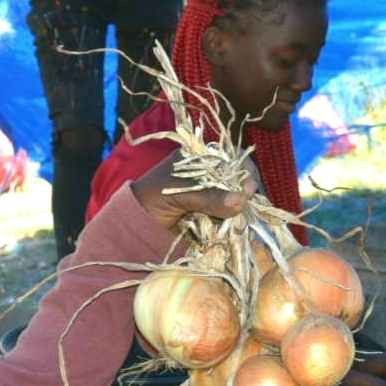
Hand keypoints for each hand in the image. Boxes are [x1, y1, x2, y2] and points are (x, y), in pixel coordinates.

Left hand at [131, 150, 255, 233]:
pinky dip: (233, 224)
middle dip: (245, 194)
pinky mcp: (215, 217)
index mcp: (201, 159)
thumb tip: (240, 200)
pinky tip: (228, 228)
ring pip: (239, 202)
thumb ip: (209, 197)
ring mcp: (215, 196)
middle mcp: (212, 175)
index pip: (233, 158)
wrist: (136, 223)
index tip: (249, 186)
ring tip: (233, 220)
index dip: (245, 170)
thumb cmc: (152, 198)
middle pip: (241, 181)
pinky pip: (232, 219)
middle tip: (243, 206)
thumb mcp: (179, 194)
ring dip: (240, 212)